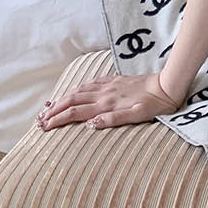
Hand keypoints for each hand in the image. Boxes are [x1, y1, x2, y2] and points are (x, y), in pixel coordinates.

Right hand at [36, 73, 181, 132]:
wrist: (167, 85)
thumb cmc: (154, 105)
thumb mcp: (136, 117)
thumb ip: (112, 120)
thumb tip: (89, 125)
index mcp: (107, 105)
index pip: (75, 112)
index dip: (58, 119)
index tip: (44, 126)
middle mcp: (104, 94)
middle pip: (72, 100)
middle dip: (54, 109)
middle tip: (40, 118)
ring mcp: (109, 86)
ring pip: (79, 90)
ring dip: (63, 98)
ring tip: (50, 106)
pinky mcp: (115, 80)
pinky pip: (91, 83)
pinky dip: (78, 88)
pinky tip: (75, 90)